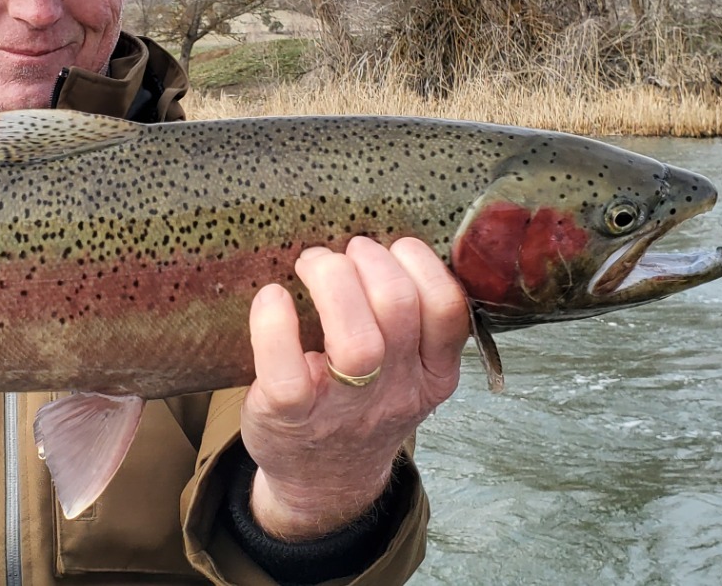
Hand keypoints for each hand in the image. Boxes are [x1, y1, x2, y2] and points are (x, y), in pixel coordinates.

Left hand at [240, 236, 469, 540]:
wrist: (324, 480)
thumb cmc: (362, 403)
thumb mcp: (408, 371)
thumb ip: (411, 320)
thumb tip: (386, 240)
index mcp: (433, 374)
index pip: (449, 310)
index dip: (421, 264)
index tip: (394, 248)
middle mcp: (396, 392)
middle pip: (398, 309)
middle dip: (369, 261)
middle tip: (344, 255)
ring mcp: (344, 408)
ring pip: (356, 342)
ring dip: (331, 282)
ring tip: (312, 264)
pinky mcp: (290, 417)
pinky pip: (286, 371)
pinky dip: (275, 324)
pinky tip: (272, 298)